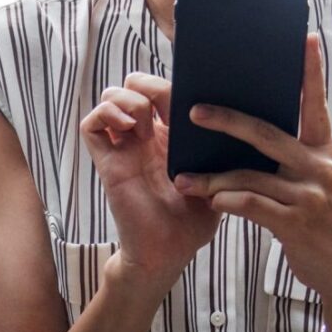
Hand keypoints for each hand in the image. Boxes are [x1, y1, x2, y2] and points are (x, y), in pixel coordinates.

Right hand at [79, 70, 220, 290]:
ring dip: (129, 100)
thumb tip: (240, 115)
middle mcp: (144, 135)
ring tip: (146, 122)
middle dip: (148, 84)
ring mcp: (123, 147)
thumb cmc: (194, 218)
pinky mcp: (107, 161)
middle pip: (133, 84)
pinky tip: (130, 128)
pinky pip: (91, 125)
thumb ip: (222, 148)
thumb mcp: (218, 175)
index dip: (171, 79)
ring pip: (110, 96)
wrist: (169, 252)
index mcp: (170, 134)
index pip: (162, 88)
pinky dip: (106, 115)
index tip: (190, 86)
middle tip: (166, 106)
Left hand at [174, 34, 331, 331]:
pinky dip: (227, 201)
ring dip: (211, 178)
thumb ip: (290, 155)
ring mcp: (309, 194)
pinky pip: (251, 204)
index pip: (316, 104)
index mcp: (323, 150)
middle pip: (266, 133)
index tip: (307, 38)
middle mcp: (319, 166)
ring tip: (182, 178)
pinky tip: (209, 201)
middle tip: (193, 109)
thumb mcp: (314, 181)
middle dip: (226, 120)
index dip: (312, 72)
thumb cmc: (318, 220)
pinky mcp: (295, 222)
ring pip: (249, 175)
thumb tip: (248, 126)